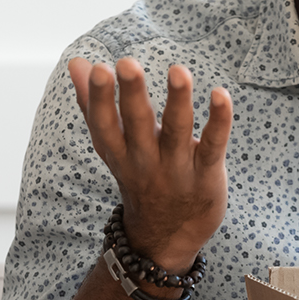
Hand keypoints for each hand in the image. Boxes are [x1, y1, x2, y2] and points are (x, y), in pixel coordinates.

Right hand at [68, 57, 233, 272]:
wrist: (167, 237)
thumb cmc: (140, 178)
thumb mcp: (112, 148)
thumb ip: (94, 105)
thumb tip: (77, 62)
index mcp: (120, 152)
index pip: (104, 125)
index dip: (98, 99)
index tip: (97, 69)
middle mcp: (145, 161)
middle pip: (137, 124)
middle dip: (132, 94)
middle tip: (127, 64)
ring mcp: (177, 168)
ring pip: (177, 130)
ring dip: (178, 100)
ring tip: (178, 71)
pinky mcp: (207, 173)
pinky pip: (213, 145)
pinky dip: (219, 121)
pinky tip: (221, 95)